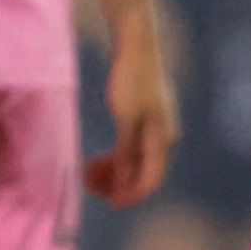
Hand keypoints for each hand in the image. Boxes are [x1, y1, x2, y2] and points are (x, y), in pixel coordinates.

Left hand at [87, 33, 180, 207]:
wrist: (137, 45)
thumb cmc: (132, 79)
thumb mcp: (126, 117)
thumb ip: (125, 151)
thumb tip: (122, 181)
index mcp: (163, 139)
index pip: (151, 180)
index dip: (131, 195)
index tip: (109, 204)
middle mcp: (163, 138)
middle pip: (142, 174)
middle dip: (117, 184)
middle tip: (88, 185)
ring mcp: (155, 129)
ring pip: (135, 162)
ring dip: (114, 173)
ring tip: (87, 172)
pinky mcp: (145, 120)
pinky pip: (131, 149)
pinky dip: (115, 158)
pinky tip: (97, 159)